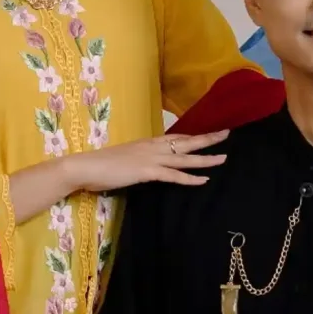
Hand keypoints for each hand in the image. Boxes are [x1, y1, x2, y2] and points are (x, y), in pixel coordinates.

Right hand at [85, 130, 228, 190]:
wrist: (85, 167)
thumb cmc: (101, 165)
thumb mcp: (125, 158)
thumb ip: (139, 160)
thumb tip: (146, 165)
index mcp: (147, 143)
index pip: (176, 138)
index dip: (194, 136)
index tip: (209, 133)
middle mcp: (153, 147)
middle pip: (186, 142)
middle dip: (208, 139)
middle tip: (227, 134)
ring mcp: (151, 158)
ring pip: (185, 158)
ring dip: (205, 158)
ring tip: (223, 158)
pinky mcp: (147, 171)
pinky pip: (174, 175)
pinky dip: (190, 178)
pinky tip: (204, 180)